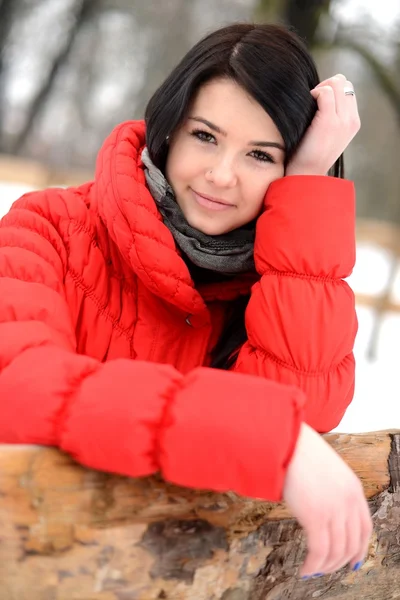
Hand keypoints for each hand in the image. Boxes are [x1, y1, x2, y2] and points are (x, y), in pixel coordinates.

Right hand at [283, 423, 371, 577]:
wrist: (286, 441)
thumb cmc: (298, 450)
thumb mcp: (326, 469)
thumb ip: (331, 490)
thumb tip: (322, 510)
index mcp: (354, 488)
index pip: (366, 528)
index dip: (360, 548)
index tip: (352, 561)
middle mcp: (348, 501)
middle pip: (352, 544)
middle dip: (339, 561)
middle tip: (326, 568)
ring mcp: (334, 510)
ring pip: (336, 551)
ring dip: (324, 566)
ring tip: (312, 570)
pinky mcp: (316, 517)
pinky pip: (319, 551)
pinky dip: (313, 565)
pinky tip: (304, 569)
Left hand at [286, 74, 360, 176]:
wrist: (306, 175)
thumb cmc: (310, 155)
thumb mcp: (327, 134)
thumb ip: (331, 115)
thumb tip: (321, 93)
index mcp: (353, 122)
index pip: (347, 89)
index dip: (331, 90)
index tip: (317, 102)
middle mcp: (351, 120)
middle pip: (343, 82)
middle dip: (326, 86)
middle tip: (312, 101)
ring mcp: (342, 120)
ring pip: (336, 83)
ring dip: (320, 89)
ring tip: (310, 104)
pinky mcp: (329, 121)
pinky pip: (325, 92)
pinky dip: (314, 94)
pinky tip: (306, 107)